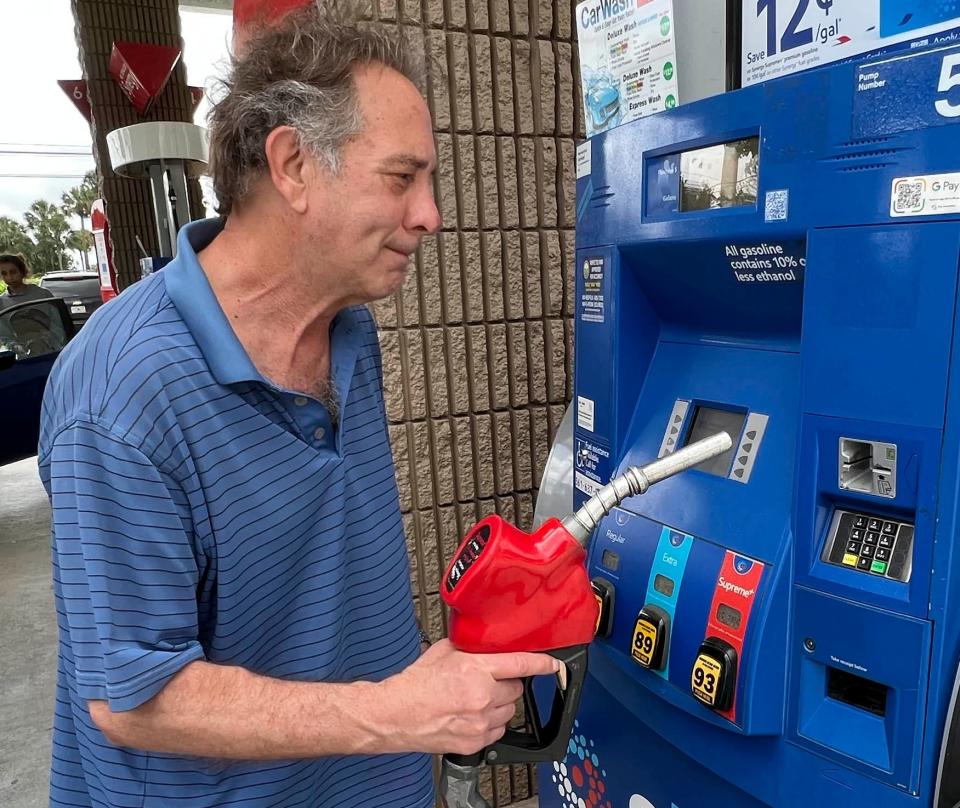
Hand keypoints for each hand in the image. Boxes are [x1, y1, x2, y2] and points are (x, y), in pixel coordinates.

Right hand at [379, 639, 559, 755]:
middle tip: (485, 681)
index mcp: (475, 669)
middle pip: (516, 689)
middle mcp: (481, 696)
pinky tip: (472, 715)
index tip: (554, 664)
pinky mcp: (476, 742)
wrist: (395, 714)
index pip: (520, 664)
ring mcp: (480, 722)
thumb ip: (471, 647)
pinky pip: (498, 729)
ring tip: (475, 699)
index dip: (542, 663)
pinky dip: (491, 722)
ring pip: (509, 711)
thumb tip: (487, 643)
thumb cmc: (415, 684)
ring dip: (499, 703)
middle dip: (505, 683)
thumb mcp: (443, 651)